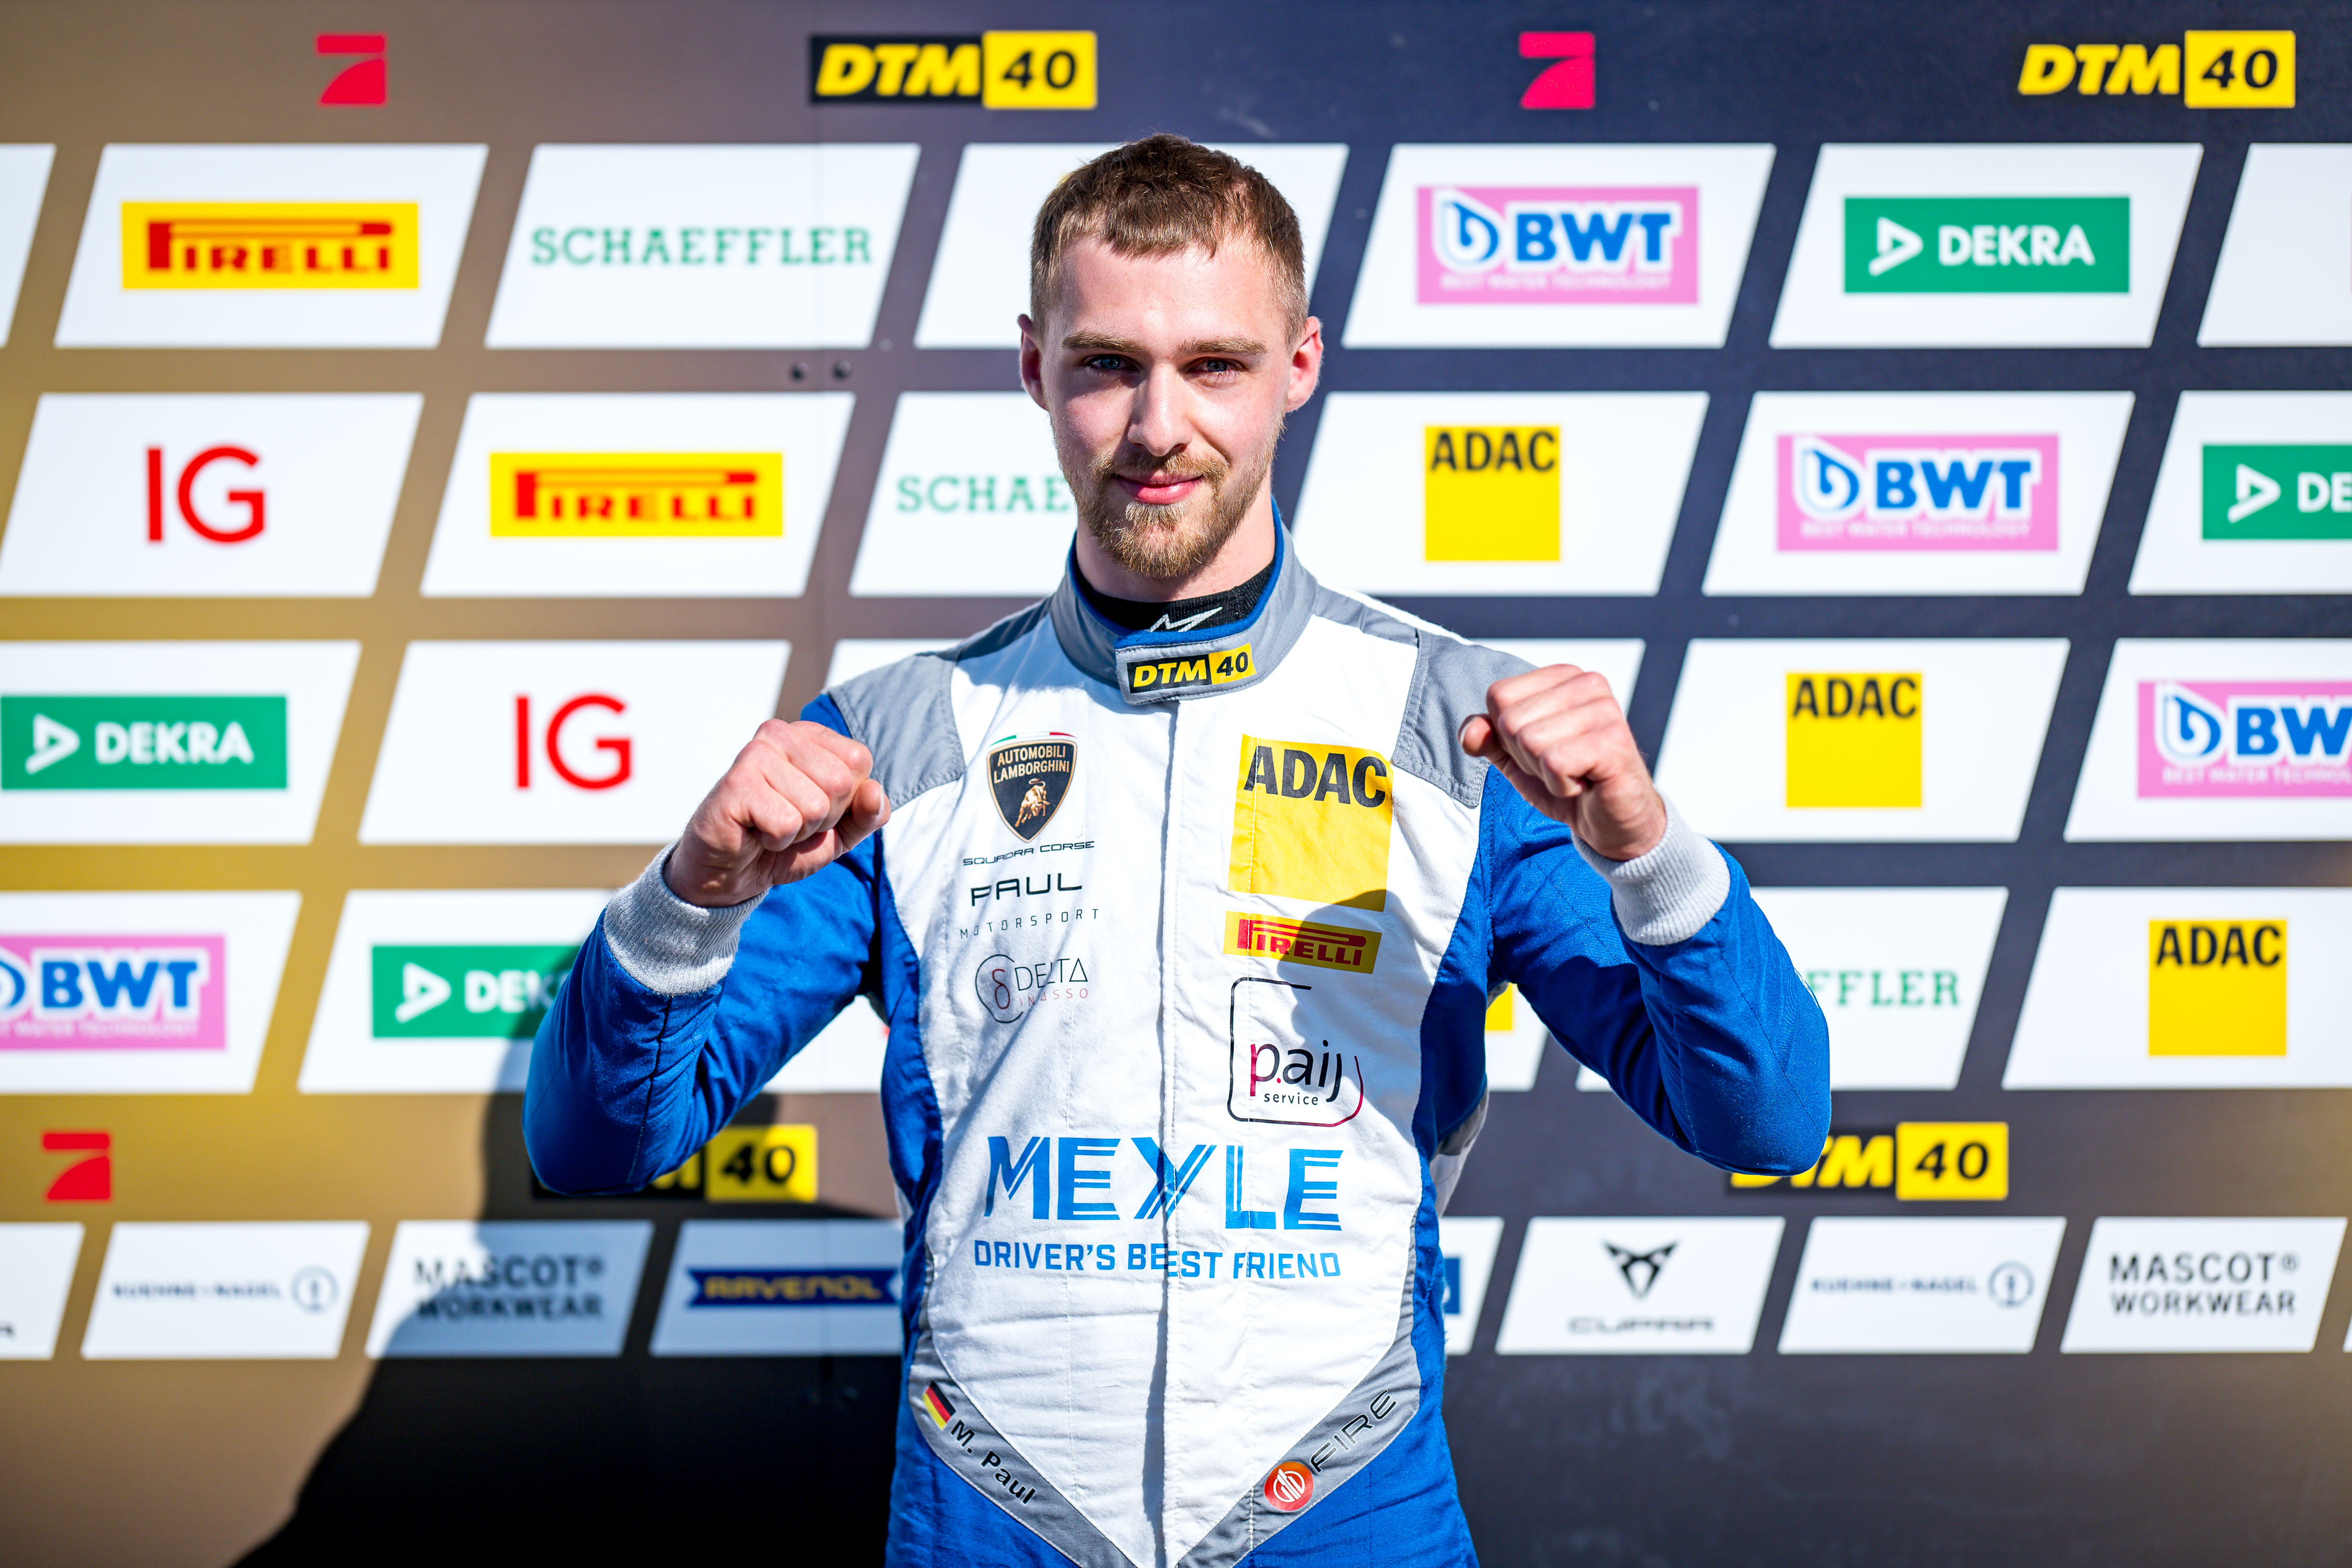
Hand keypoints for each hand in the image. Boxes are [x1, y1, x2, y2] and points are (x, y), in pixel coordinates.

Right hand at [664, 720, 890, 907]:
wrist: (731, 871)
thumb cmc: (785, 842)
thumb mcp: (840, 832)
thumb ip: (868, 814)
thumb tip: (874, 791)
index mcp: (809, 736)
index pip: (859, 761)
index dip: (845, 800)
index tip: (812, 808)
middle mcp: (781, 735)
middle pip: (840, 782)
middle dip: (822, 818)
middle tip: (790, 821)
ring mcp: (755, 755)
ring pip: (814, 805)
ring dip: (798, 831)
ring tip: (771, 826)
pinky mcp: (736, 784)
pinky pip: (786, 823)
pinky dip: (776, 840)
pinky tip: (755, 832)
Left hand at [1459, 666, 1666, 860]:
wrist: (1613, 821)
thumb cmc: (1570, 781)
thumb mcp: (1517, 758)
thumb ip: (1489, 738)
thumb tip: (1469, 733)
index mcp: (1563, 676)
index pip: (1498, 696)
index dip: (1508, 736)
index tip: (1543, 750)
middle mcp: (1587, 683)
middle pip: (1511, 720)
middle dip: (1526, 757)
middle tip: (1562, 766)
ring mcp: (1604, 709)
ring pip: (1530, 742)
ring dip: (1545, 773)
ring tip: (1575, 773)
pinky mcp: (1614, 741)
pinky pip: (1554, 763)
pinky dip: (1562, 785)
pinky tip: (1586, 783)